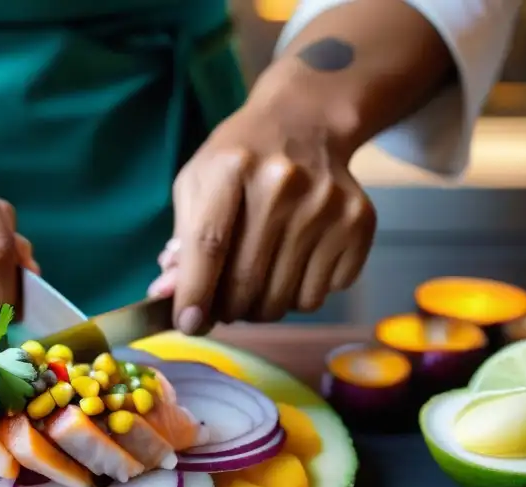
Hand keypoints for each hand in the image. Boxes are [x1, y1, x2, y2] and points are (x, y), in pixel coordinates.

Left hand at [149, 79, 375, 333]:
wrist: (307, 122)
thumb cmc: (239, 160)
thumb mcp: (198, 183)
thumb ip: (181, 240)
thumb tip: (167, 296)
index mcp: (232, 167)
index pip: (209, 244)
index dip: (195, 292)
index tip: (188, 324)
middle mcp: (284, 184)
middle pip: (247, 282)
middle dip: (227, 309)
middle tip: (222, 304)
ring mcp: (326, 205)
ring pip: (284, 300)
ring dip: (261, 307)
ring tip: (256, 282)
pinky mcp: (358, 223)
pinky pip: (319, 295)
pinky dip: (298, 296)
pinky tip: (292, 265)